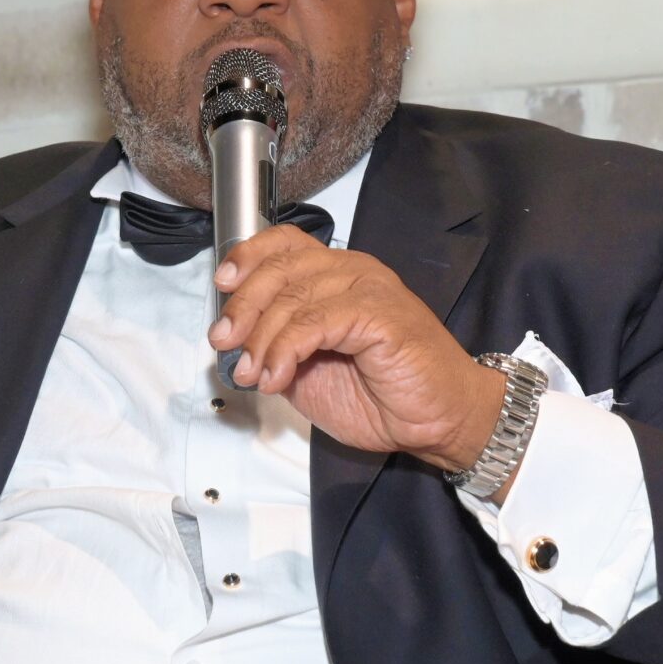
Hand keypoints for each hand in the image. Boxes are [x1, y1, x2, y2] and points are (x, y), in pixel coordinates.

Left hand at [209, 228, 506, 477]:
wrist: (439, 420)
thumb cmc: (385, 395)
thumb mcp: (309, 371)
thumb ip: (276, 348)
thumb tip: (233, 345)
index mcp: (338, 276)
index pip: (285, 242)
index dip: (248, 256)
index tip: (223, 285)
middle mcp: (354, 273)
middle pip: (281, 267)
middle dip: (243, 307)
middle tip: (225, 343)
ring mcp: (369, 290)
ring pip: (294, 296)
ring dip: (262, 339)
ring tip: (255, 374)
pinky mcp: (380, 314)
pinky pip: (316, 321)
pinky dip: (286, 350)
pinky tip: (278, 376)